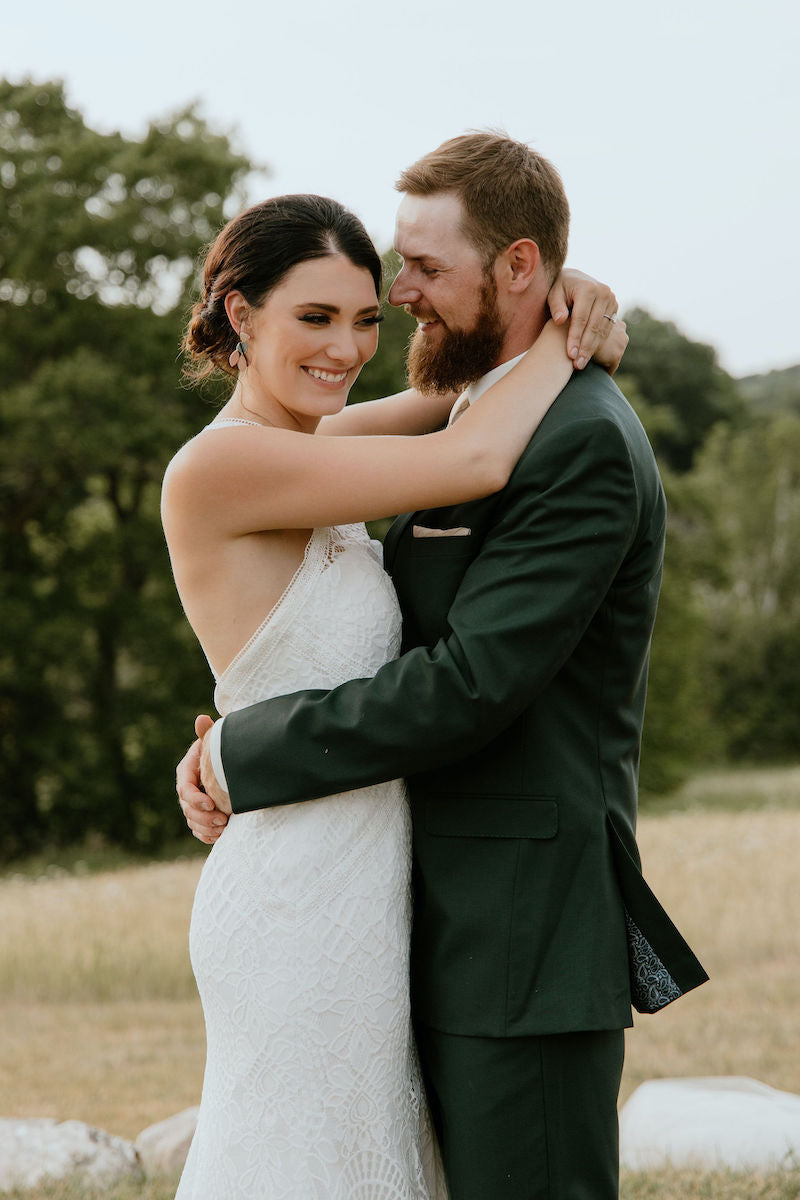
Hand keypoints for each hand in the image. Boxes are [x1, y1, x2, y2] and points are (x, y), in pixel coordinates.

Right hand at [176, 715, 230, 844]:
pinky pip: (198, 830)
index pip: (184, 789)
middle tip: (222, 819)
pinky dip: (207, 835)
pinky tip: (219, 836)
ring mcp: (192, 804)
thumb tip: (202, 719)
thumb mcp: (213, 741)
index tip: (211, 803)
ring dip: (206, 827)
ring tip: (223, 827)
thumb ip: (206, 733)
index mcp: (186, 772)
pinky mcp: (200, 816)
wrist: (229, 763)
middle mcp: (186, 790)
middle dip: (203, 816)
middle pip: (187, 809)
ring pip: (192, 821)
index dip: (195, 798)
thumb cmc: (220, 750)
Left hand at [547, 268, 622, 370]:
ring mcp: (611, 299)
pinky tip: (589, 355)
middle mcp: (603, 292)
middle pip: (594, 326)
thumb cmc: (559, 288)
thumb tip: (560, 320)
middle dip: (585, 348)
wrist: (575, 279)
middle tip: (577, 365)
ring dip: (592, 349)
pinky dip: (598, 343)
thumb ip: (556, 306)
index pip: (581, 318)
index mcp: (588, 288)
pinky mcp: (614, 306)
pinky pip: (607, 329)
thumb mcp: (553, 293)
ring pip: (602, 330)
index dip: (575, 338)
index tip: (569, 355)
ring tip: (581, 364)